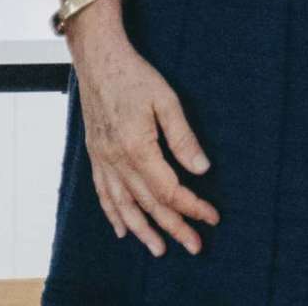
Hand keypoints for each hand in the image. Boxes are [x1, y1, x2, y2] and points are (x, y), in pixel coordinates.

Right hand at [68, 13, 218, 256]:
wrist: (97, 58)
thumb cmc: (133, 75)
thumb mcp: (166, 100)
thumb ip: (183, 137)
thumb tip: (202, 169)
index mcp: (137, 148)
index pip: (169, 190)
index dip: (192, 206)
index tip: (212, 216)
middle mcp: (117, 159)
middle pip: (148, 204)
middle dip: (174, 227)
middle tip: (195, 246)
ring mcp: (102, 159)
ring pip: (123, 205)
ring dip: (143, 230)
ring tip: (160, 249)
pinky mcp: (95, 153)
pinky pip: (102, 192)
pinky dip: (113, 214)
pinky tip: (122, 229)